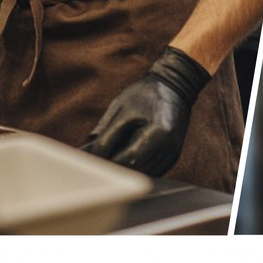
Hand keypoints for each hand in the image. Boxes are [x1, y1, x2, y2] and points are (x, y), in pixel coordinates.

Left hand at [83, 47, 209, 176]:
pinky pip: (149, 171)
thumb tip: (88, 157)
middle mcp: (169, 149)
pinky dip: (135, 168)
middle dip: (113, 169)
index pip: (127, 160)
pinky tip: (123, 159)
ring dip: (123, 171)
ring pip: (141, 175)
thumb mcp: (121, 110)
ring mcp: (172, 155)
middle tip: (93, 164)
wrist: (174, 87)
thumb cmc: (145, 94)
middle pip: (134, 171)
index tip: (89, 163)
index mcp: (158, 134)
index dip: (106, 164)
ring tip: (106, 161)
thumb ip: (104, 137)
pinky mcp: (172, 158)